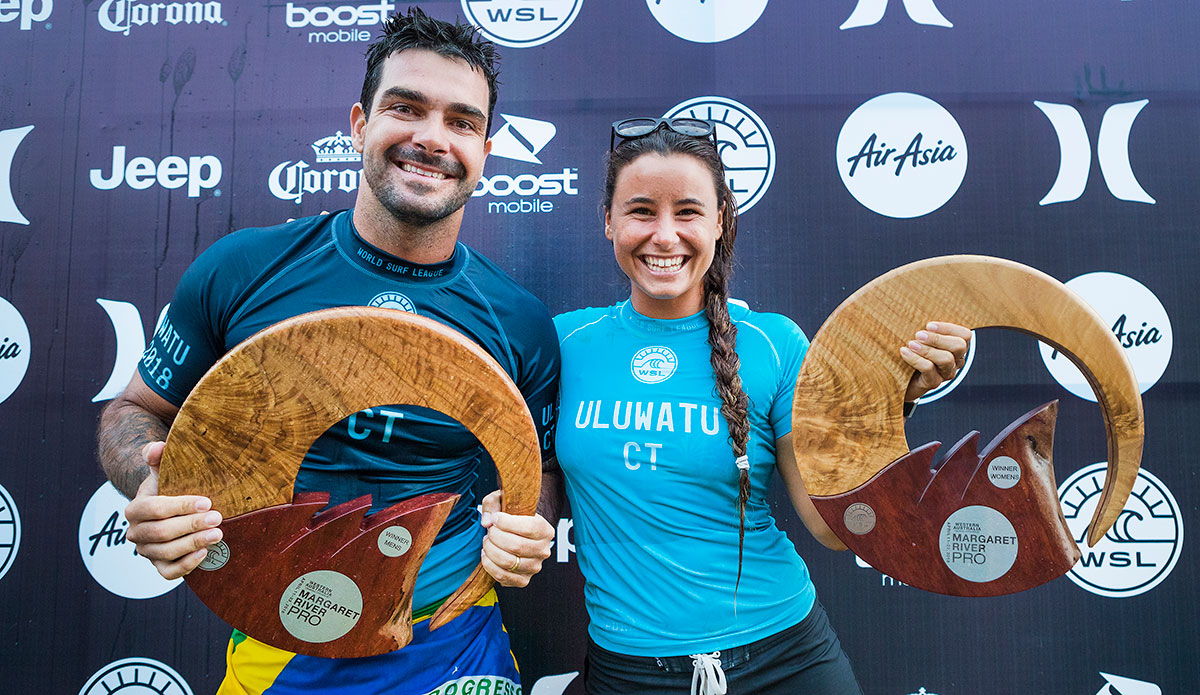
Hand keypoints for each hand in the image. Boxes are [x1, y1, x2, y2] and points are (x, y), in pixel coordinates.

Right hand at [123, 441, 222, 579]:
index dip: (180, 506)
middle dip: (191, 525)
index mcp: (135, 509)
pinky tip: (205, 553)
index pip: (154, 509)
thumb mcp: (164, 471)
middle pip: (160, 532)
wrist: (170, 511)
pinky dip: (186, 565)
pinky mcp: (159, 566)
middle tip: (217, 518)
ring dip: (193, 543)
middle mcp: (136, 533)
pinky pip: (168, 572)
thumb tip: (156, 448)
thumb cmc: (169, 488)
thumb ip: (158, 457)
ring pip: (166, 552)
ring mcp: (146, 552)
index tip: (206, 501)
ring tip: (218, 534)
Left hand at [478, 490, 553, 587]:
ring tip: (486, 542)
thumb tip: (487, 522)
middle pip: (517, 546)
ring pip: (508, 562)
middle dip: (495, 537)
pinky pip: (503, 577)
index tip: (495, 518)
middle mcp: (544, 550)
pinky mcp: (523, 580)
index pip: (529, 528)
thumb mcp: (502, 500)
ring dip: (490, 551)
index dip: (507, 523)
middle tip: (489, 531)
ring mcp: (534, 567)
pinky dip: (489, 565)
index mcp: (545, 530)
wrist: (516, 534)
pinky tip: (486, 554)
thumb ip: (492, 504)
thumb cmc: (510, 516)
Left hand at [900, 321, 971, 401]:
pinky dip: (916, 359)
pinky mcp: (933, 382)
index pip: (965, 335)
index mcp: (956, 347)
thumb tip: (918, 309)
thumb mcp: (922, 338)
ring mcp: (946, 373)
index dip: (949, 328)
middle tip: (918, 334)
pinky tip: (904, 352)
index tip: (929, 325)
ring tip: (910, 344)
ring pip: (946, 359)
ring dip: (927, 349)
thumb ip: (926, 327)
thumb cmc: (914, 351)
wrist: (902, 379)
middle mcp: (956, 360)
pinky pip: (929, 369)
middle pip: (959, 346)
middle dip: (938, 338)